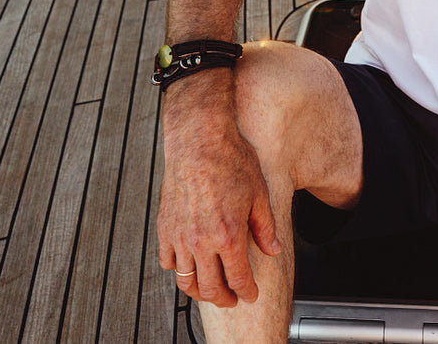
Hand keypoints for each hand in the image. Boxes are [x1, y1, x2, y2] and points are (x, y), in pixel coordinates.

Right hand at [157, 82, 281, 307]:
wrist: (198, 138)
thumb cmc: (230, 160)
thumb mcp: (259, 193)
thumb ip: (265, 227)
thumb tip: (272, 250)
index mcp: (228, 235)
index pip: (238, 279)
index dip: (247, 292)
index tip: (251, 295)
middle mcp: (201, 240)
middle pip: (210, 288)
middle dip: (224, 299)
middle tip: (232, 299)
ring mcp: (180, 235)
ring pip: (185, 280)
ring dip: (199, 290)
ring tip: (210, 289)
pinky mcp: (165, 226)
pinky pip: (167, 260)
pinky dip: (178, 269)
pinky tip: (188, 264)